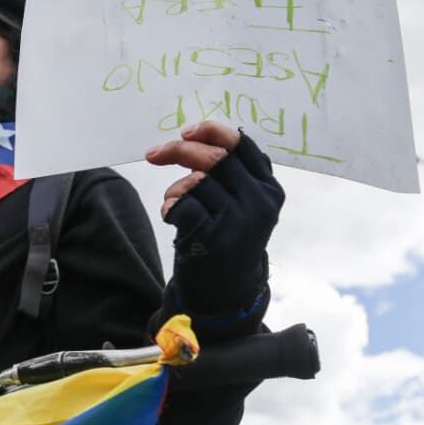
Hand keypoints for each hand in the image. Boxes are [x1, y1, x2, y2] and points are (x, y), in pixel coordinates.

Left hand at [146, 122, 284, 311]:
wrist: (225, 293)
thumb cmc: (227, 239)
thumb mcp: (243, 205)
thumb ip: (232, 174)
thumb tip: (196, 135)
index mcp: (269, 189)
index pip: (242, 145)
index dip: (211, 132)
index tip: (186, 131)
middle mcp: (259, 204)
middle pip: (215, 158)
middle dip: (178, 150)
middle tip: (154, 153)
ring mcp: (238, 223)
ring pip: (196, 181)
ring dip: (175, 189)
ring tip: (175, 203)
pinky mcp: (213, 240)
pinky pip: (181, 205)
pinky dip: (169, 207)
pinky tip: (172, 217)